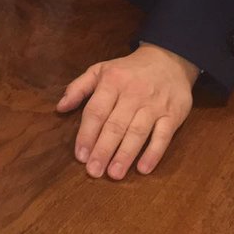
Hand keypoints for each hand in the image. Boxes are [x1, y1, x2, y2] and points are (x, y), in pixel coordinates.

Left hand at [56, 43, 199, 179]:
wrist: (168, 60)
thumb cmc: (128, 70)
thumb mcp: (101, 70)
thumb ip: (78, 88)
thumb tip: (60, 107)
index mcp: (112, 81)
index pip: (96, 111)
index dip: (87, 134)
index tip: (80, 156)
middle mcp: (133, 93)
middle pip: (115, 125)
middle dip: (103, 150)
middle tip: (94, 171)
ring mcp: (154, 105)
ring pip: (137, 132)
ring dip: (125, 155)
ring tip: (114, 174)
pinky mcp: (173, 115)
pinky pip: (163, 136)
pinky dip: (154, 153)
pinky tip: (143, 168)